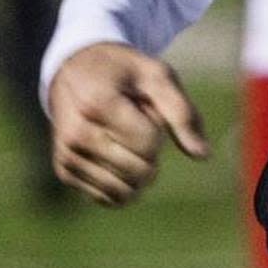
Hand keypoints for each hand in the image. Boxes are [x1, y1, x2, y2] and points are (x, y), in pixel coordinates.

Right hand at [48, 42, 209, 206]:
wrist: (74, 69)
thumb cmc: (123, 72)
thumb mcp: (157, 76)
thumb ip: (182, 113)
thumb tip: (203, 155)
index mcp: (99, 104)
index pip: (148, 144)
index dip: (158, 130)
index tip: (143, 108)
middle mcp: (77, 134)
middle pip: (138, 171)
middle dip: (151, 153)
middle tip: (135, 123)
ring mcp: (67, 156)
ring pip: (123, 191)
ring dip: (138, 171)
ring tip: (125, 139)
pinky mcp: (64, 172)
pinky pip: (107, 198)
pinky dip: (123, 183)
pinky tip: (115, 155)